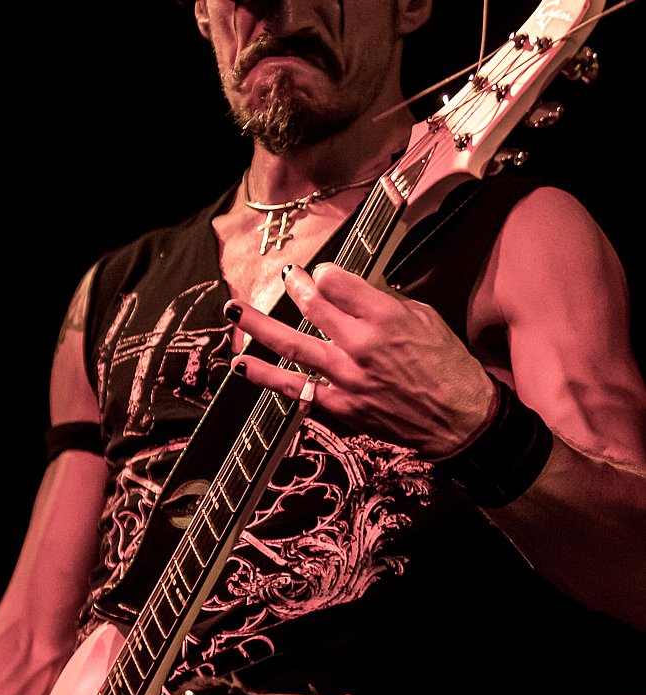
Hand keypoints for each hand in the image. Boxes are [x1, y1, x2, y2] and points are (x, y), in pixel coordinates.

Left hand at [225, 263, 496, 458]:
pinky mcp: (342, 406)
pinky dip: (268, 378)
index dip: (325, 274)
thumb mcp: (425, 318)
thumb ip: (383, 303)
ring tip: (235, 313)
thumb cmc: (448, 367)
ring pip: (293, 347)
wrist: (459, 420)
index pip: (336, 283)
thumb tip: (352, 293)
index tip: (321, 274)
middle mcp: (361, 345)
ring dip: (259, 328)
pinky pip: (298, 389)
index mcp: (385, 318)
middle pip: (312, 308)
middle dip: (293, 288)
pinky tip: (244, 367)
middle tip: (283, 278)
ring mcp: (347, 378)